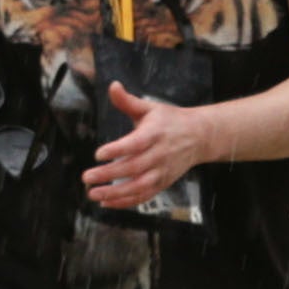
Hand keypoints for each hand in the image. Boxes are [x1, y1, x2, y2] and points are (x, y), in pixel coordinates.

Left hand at [82, 84, 214, 209]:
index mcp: (156, 134)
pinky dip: (126, 202)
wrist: (201, 137)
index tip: (99, 154)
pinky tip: (107, 202)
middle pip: (134, 167)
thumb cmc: (171, 122)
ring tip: (94, 193)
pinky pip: (145, 195)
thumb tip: (112, 86)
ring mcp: (163, 171)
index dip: (118, 150)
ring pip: (139, 186)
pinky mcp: (163, 183)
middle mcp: (160, 154)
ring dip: (116, 193)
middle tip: (87, 177)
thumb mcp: (151, 108)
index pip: (136, 143)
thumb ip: (128, 101)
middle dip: (110, 174)